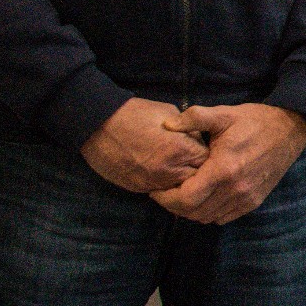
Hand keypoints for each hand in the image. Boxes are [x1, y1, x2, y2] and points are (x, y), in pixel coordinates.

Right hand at [81, 97, 206, 192]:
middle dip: (198, 170)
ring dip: (182, 180)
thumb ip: (189, 130)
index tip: (203, 148)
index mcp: (179, 149)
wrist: (97, 124)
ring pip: (179, 190)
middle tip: (193, 160)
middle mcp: (168, 170)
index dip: (207, 154)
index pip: (208, 160)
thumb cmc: (134, 114)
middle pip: (197, 179)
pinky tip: (162, 171)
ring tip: (178, 166)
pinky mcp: (138, 188)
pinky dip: (165, 184)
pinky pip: (160, 192)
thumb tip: (198, 141)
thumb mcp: (169, 113)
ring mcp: (152, 182)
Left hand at [150, 104, 305, 224]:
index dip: (166, 198)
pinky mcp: (254, 201)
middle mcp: (235, 189)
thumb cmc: (254, 121)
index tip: (156, 190)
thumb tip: (167, 124)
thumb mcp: (224, 113)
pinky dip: (209, 213)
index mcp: (223, 169)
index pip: (185, 198)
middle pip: (193, 212)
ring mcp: (246, 197)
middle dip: (174, 206)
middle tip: (166, 193)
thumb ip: (194, 117)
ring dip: (191, 211)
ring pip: (207, 217)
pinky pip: (223, 217)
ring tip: (183, 195)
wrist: (290, 129)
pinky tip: (205, 198)